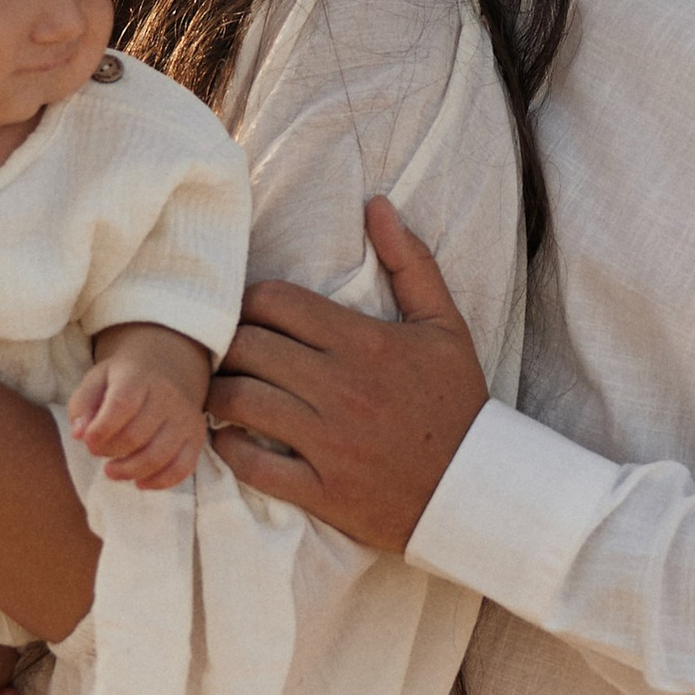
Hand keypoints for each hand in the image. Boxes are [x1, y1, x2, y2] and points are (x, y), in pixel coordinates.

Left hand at [67, 359, 206, 490]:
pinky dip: (159, 482)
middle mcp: (167, 395)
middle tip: (96, 452)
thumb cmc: (124, 379)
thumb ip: (82, 405)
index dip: (101, 430)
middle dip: (110, 451)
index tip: (87, 440)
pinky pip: (182, 467)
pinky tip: (140, 481)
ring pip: (158, 456)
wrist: (169, 367)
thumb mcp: (97, 379)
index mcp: (139, 376)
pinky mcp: (196, 436)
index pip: (122, 405)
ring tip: (112, 471)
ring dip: (130, 471)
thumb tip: (79, 434)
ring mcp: (185, 417)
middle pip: (137, 436)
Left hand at [207, 200, 488, 549]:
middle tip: (226, 351)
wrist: (476, 488)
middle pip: (247, 347)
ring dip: (218, 393)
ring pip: (239, 402)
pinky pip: (252, 464)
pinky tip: (229, 436)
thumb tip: (377, 204)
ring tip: (220, 389)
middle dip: (227, 345)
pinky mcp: (322, 490)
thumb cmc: (457, 402)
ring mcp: (329, 442)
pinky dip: (228, 447)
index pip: (274, 302)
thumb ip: (412, 262)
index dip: (249, 303)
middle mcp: (341, 388)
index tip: (251, 316)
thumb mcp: (445, 325)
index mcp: (365, 342)